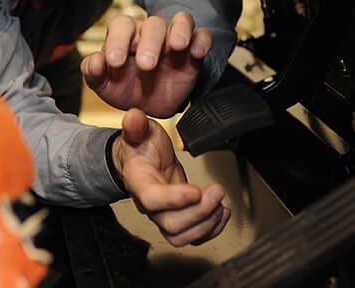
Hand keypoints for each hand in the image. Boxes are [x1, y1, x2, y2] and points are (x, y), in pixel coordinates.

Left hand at [81, 12, 211, 117]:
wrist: (150, 104)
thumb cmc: (125, 86)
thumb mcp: (105, 84)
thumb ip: (93, 72)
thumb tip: (95, 61)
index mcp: (125, 36)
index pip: (122, 24)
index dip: (117, 39)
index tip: (114, 61)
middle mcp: (150, 33)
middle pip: (153, 23)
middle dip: (150, 42)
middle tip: (146, 65)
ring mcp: (174, 39)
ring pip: (180, 20)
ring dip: (179, 31)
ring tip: (177, 47)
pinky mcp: (193, 49)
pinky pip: (202, 35)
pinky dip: (202, 40)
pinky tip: (197, 52)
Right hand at [113, 109, 229, 246]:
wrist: (140, 159)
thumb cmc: (141, 146)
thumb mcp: (140, 129)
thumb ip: (137, 124)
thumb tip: (133, 117)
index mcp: (139, 181)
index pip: (152, 198)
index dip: (174, 199)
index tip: (195, 190)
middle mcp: (149, 204)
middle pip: (170, 224)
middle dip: (199, 212)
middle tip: (216, 192)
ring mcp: (163, 214)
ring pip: (181, 235)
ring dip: (206, 224)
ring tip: (220, 204)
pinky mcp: (177, 217)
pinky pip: (191, 236)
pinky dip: (210, 230)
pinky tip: (221, 213)